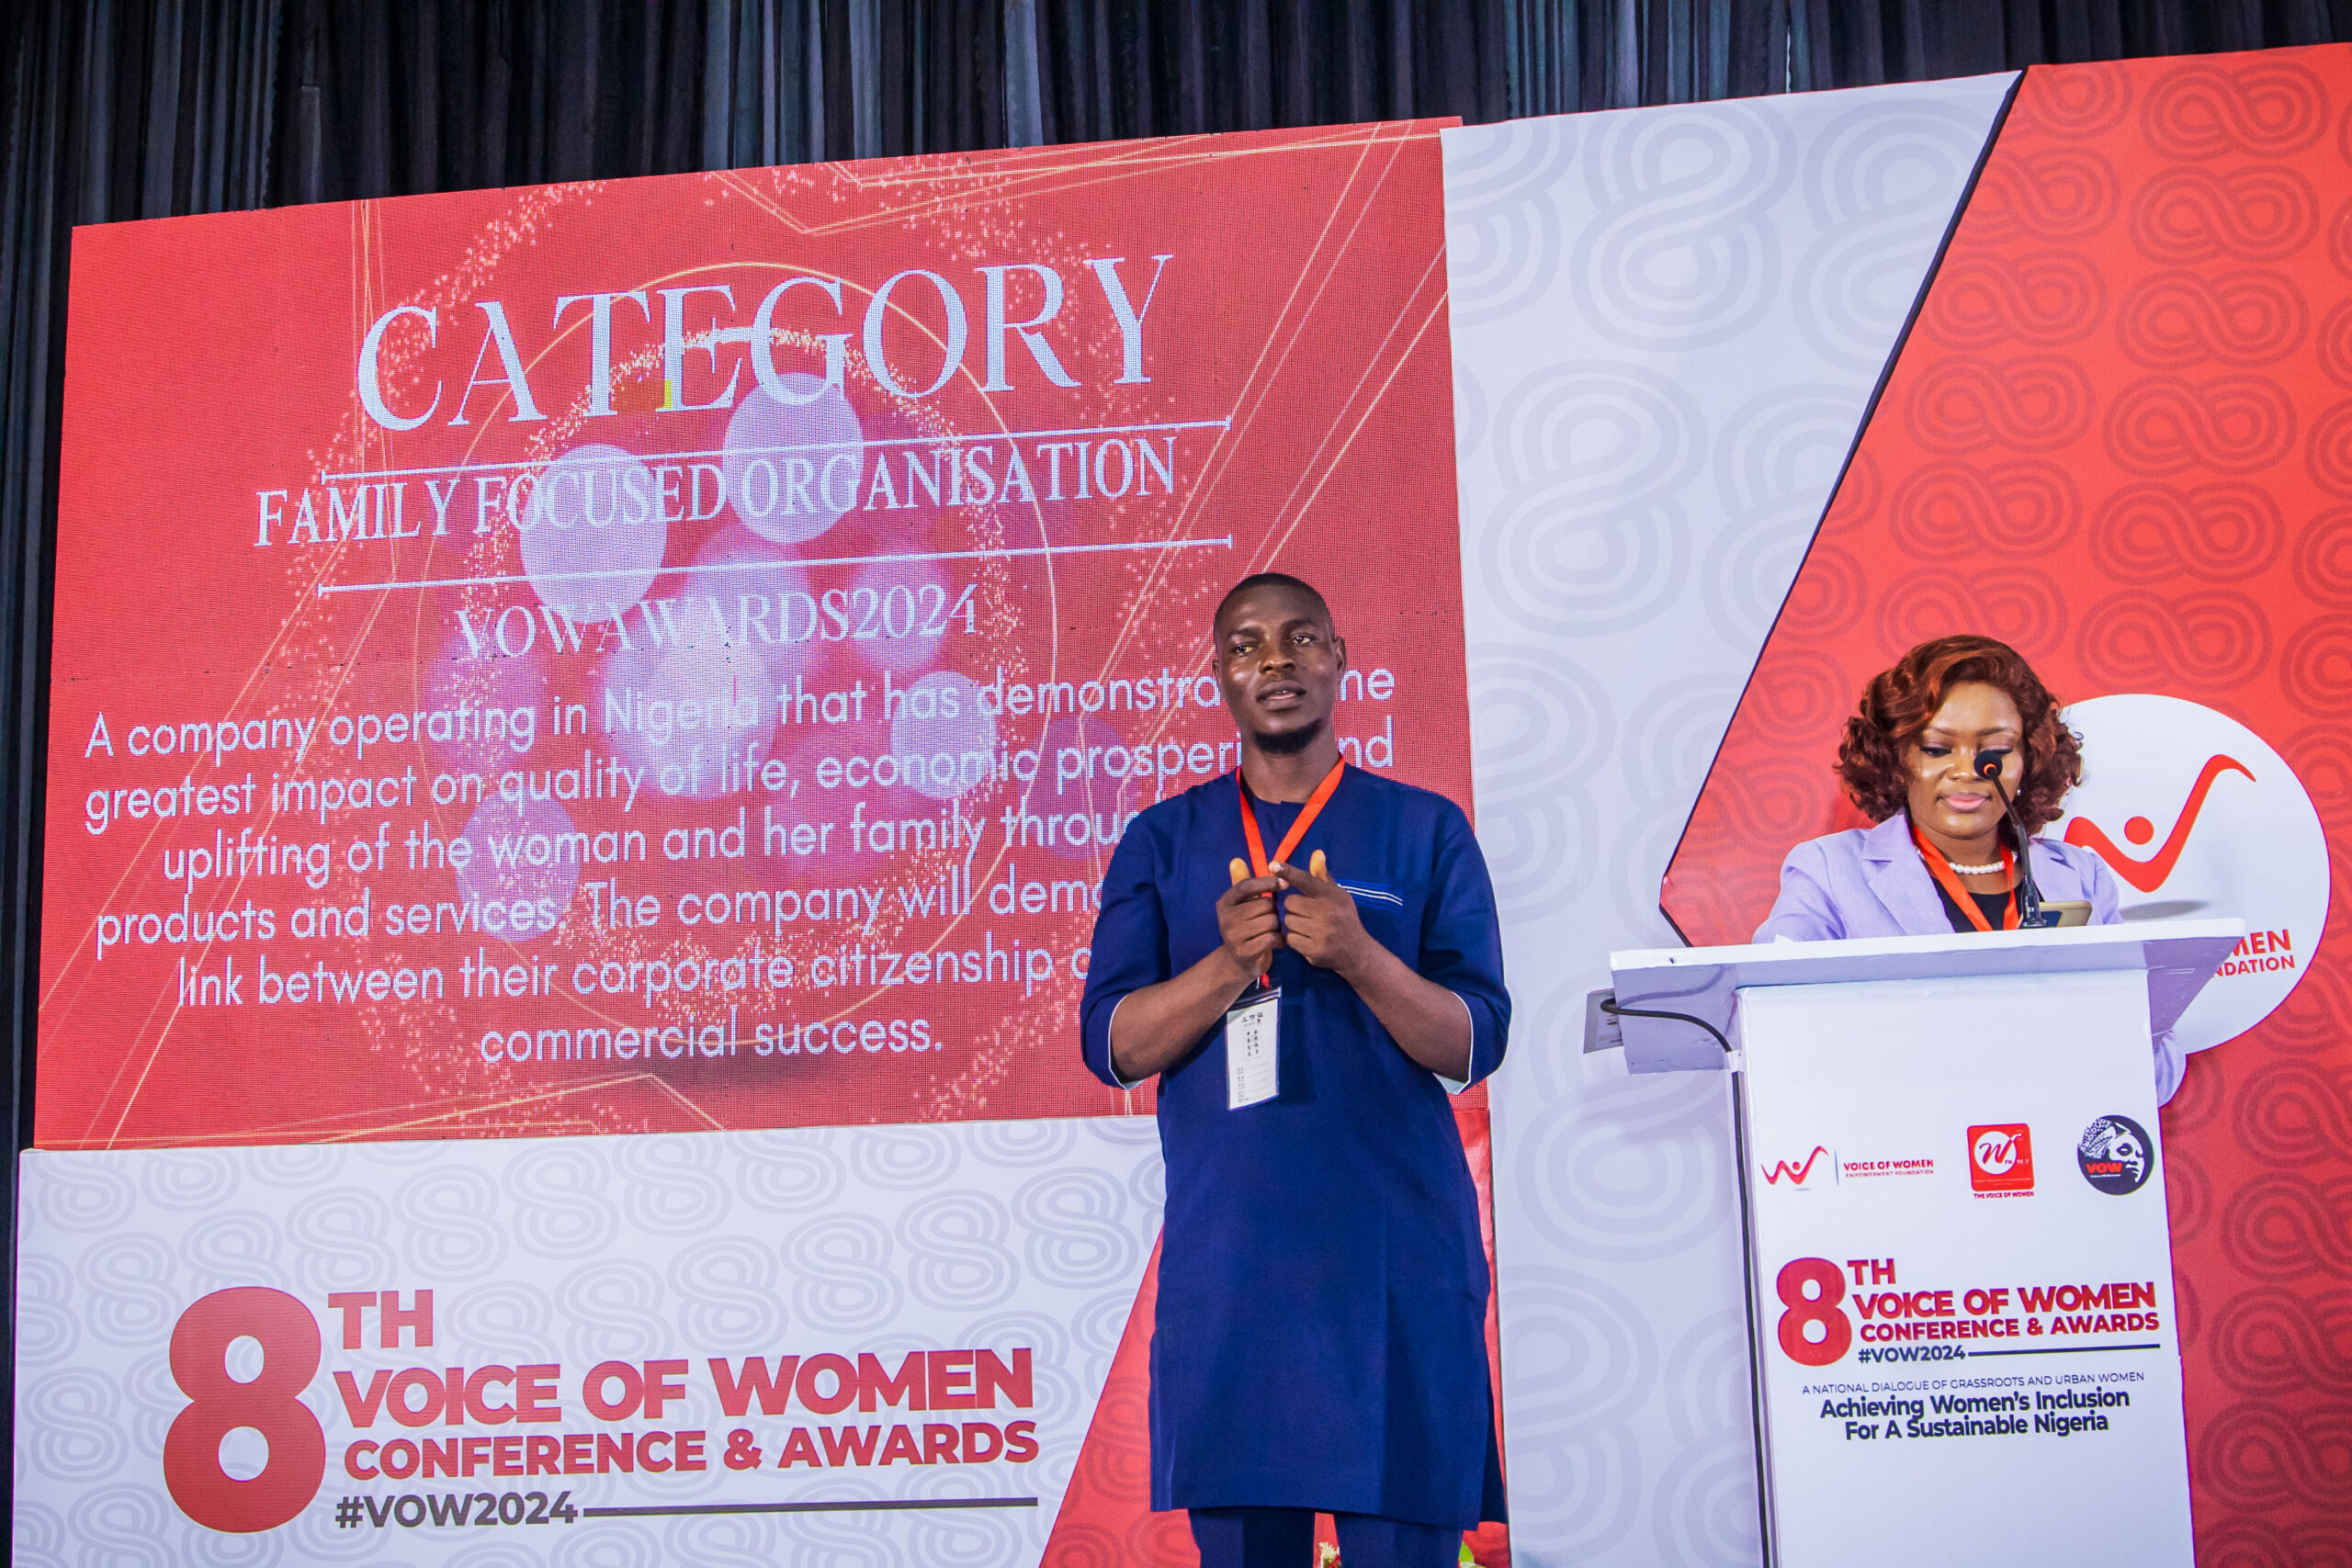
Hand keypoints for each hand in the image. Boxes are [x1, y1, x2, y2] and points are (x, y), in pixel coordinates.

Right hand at [1216, 857, 1284, 979]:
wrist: (1241, 961)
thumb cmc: (1248, 926)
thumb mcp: (1244, 903)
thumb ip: (1243, 882)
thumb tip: (1236, 860)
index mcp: (1225, 902)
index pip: (1246, 886)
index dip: (1267, 882)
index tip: (1285, 882)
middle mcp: (1225, 918)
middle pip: (1264, 905)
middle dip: (1274, 911)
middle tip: (1270, 919)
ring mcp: (1233, 936)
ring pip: (1270, 921)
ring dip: (1277, 926)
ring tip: (1272, 931)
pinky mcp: (1245, 952)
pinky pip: (1272, 938)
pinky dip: (1279, 940)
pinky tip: (1276, 942)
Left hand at [1272, 849, 1372, 977]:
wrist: (1357, 952)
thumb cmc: (1344, 917)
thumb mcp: (1337, 895)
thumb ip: (1322, 876)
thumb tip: (1317, 853)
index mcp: (1333, 895)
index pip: (1307, 880)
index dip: (1289, 872)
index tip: (1273, 865)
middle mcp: (1328, 912)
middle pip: (1290, 903)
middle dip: (1294, 908)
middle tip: (1307, 913)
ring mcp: (1322, 932)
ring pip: (1288, 921)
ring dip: (1294, 924)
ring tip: (1309, 927)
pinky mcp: (1315, 950)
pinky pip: (1290, 939)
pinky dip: (1295, 939)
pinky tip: (1308, 939)